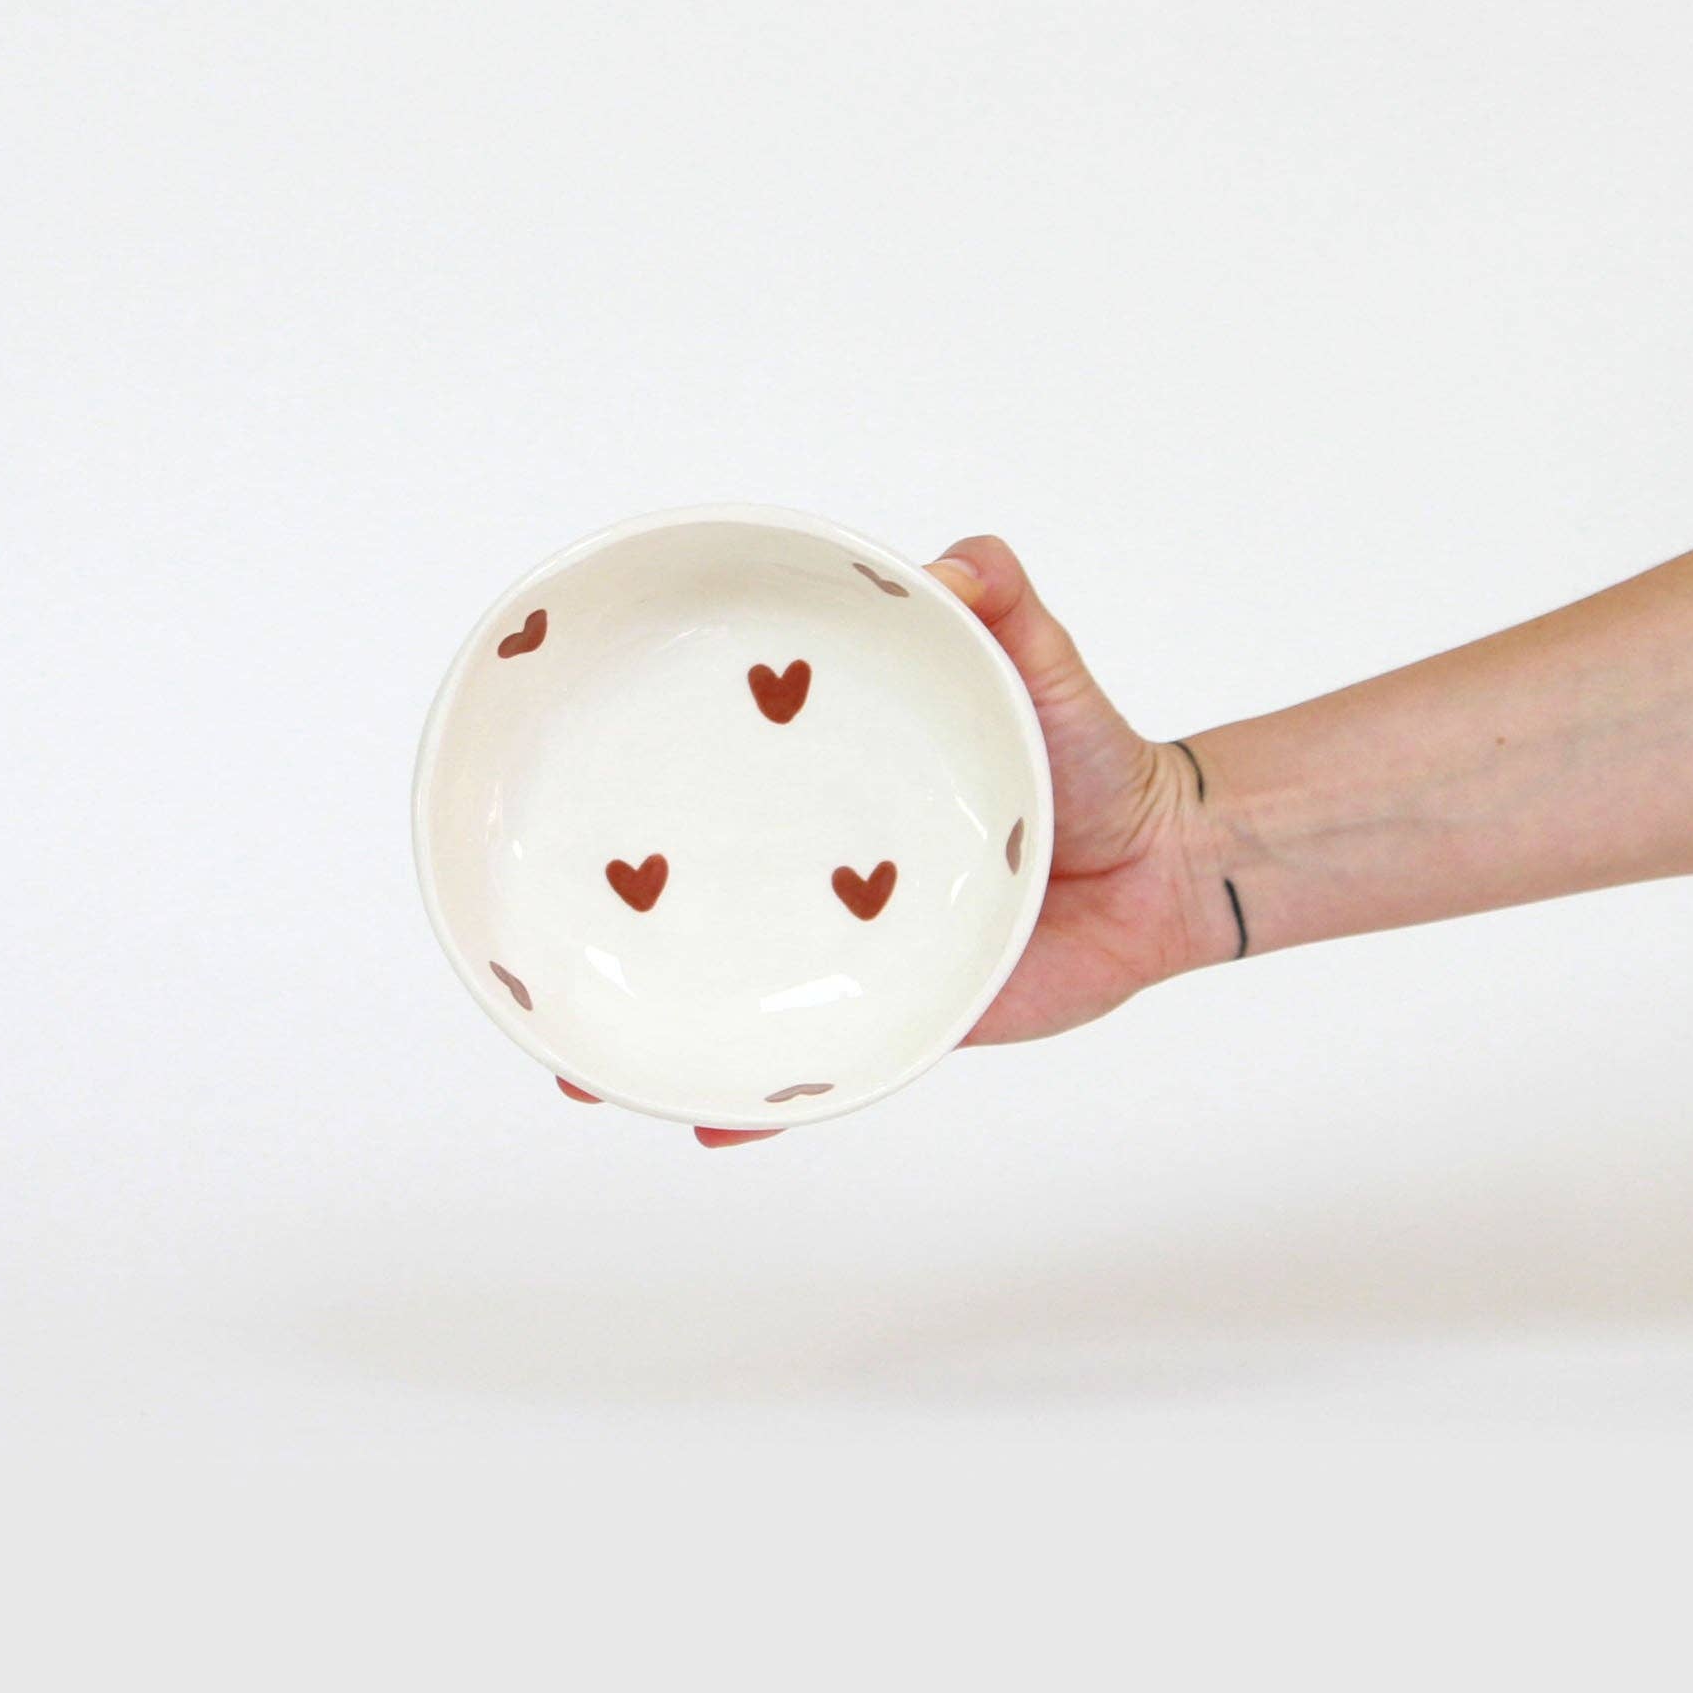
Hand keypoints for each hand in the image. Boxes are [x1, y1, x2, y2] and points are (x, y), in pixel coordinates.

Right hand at [555, 533, 1220, 1143]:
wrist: (1163, 868)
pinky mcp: (896, 1014)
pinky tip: (714, 1128)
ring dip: (657, 1033)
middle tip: (530, 955)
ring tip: (588, 1072)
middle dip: (604, 930)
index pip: (713, 782)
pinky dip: (766, 1108)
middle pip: (690, 903)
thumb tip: (953, 564)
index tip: (549, 792)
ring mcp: (848, 946)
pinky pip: (818, 1070)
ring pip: (734, 995)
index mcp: (828, 781)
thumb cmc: (1091, 759)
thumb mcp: (1041, 665)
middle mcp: (817, 867)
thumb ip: (1003, 602)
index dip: (628, 794)